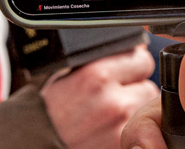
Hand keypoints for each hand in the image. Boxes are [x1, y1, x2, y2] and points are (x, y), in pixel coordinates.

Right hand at [43, 44, 158, 148]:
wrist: (36, 141)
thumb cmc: (48, 109)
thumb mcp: (67, 72)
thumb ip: (101, 58)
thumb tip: (132, 45)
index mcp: (97, 75)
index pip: (141, 57)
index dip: (132, 61)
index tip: (124, 66)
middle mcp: (113, 101)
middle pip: (149, 82)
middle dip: (135, 84)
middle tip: (115, 90)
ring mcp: (121, 126)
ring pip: (146, 106)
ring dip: (135, 105)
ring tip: (110, 110)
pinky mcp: (122, 143)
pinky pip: (139, 126)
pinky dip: (130, 124)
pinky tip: (110, 124)